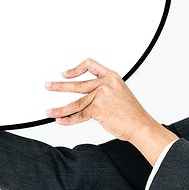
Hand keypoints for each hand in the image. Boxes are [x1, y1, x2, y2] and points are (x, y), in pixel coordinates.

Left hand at [45, 58, 166, 149]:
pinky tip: (60, 121)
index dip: (76, 69)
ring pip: (75, 103)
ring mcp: (101, 96)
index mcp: (111, 77)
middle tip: (48, 86)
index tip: (66, 74)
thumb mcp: (120, 93)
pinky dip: (68, 119)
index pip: (90, 65)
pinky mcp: (98, 109)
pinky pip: (79, 115)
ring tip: (49, 111)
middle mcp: (105, 84)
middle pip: (77, 84)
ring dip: (60, 108)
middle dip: (59, 86)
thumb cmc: (132, 113)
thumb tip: (87, 96)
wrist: (140, 124)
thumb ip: (104, 90)